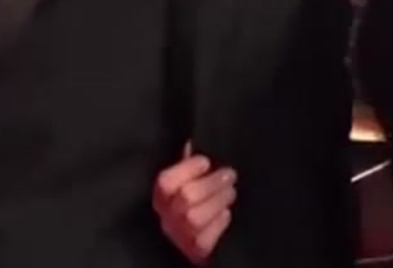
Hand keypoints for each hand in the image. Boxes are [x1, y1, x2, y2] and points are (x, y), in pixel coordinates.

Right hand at [153, 142, 235, 264]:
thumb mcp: (189, 180)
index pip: (165, 182)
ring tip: (230, 192)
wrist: (198, 237)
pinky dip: (218, 224)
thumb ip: (188, 163)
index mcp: (162, 195)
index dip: (187, 169)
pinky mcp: (194, 250)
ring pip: (195, 218)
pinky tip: (225, 214)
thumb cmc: (195, 201)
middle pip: (186, 197)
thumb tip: (194, 141)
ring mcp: (179, 235)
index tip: (206, 161)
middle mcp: (166, 216)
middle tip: (229, 175)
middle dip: (211, 183)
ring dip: (218, 201)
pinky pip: (204, 240)